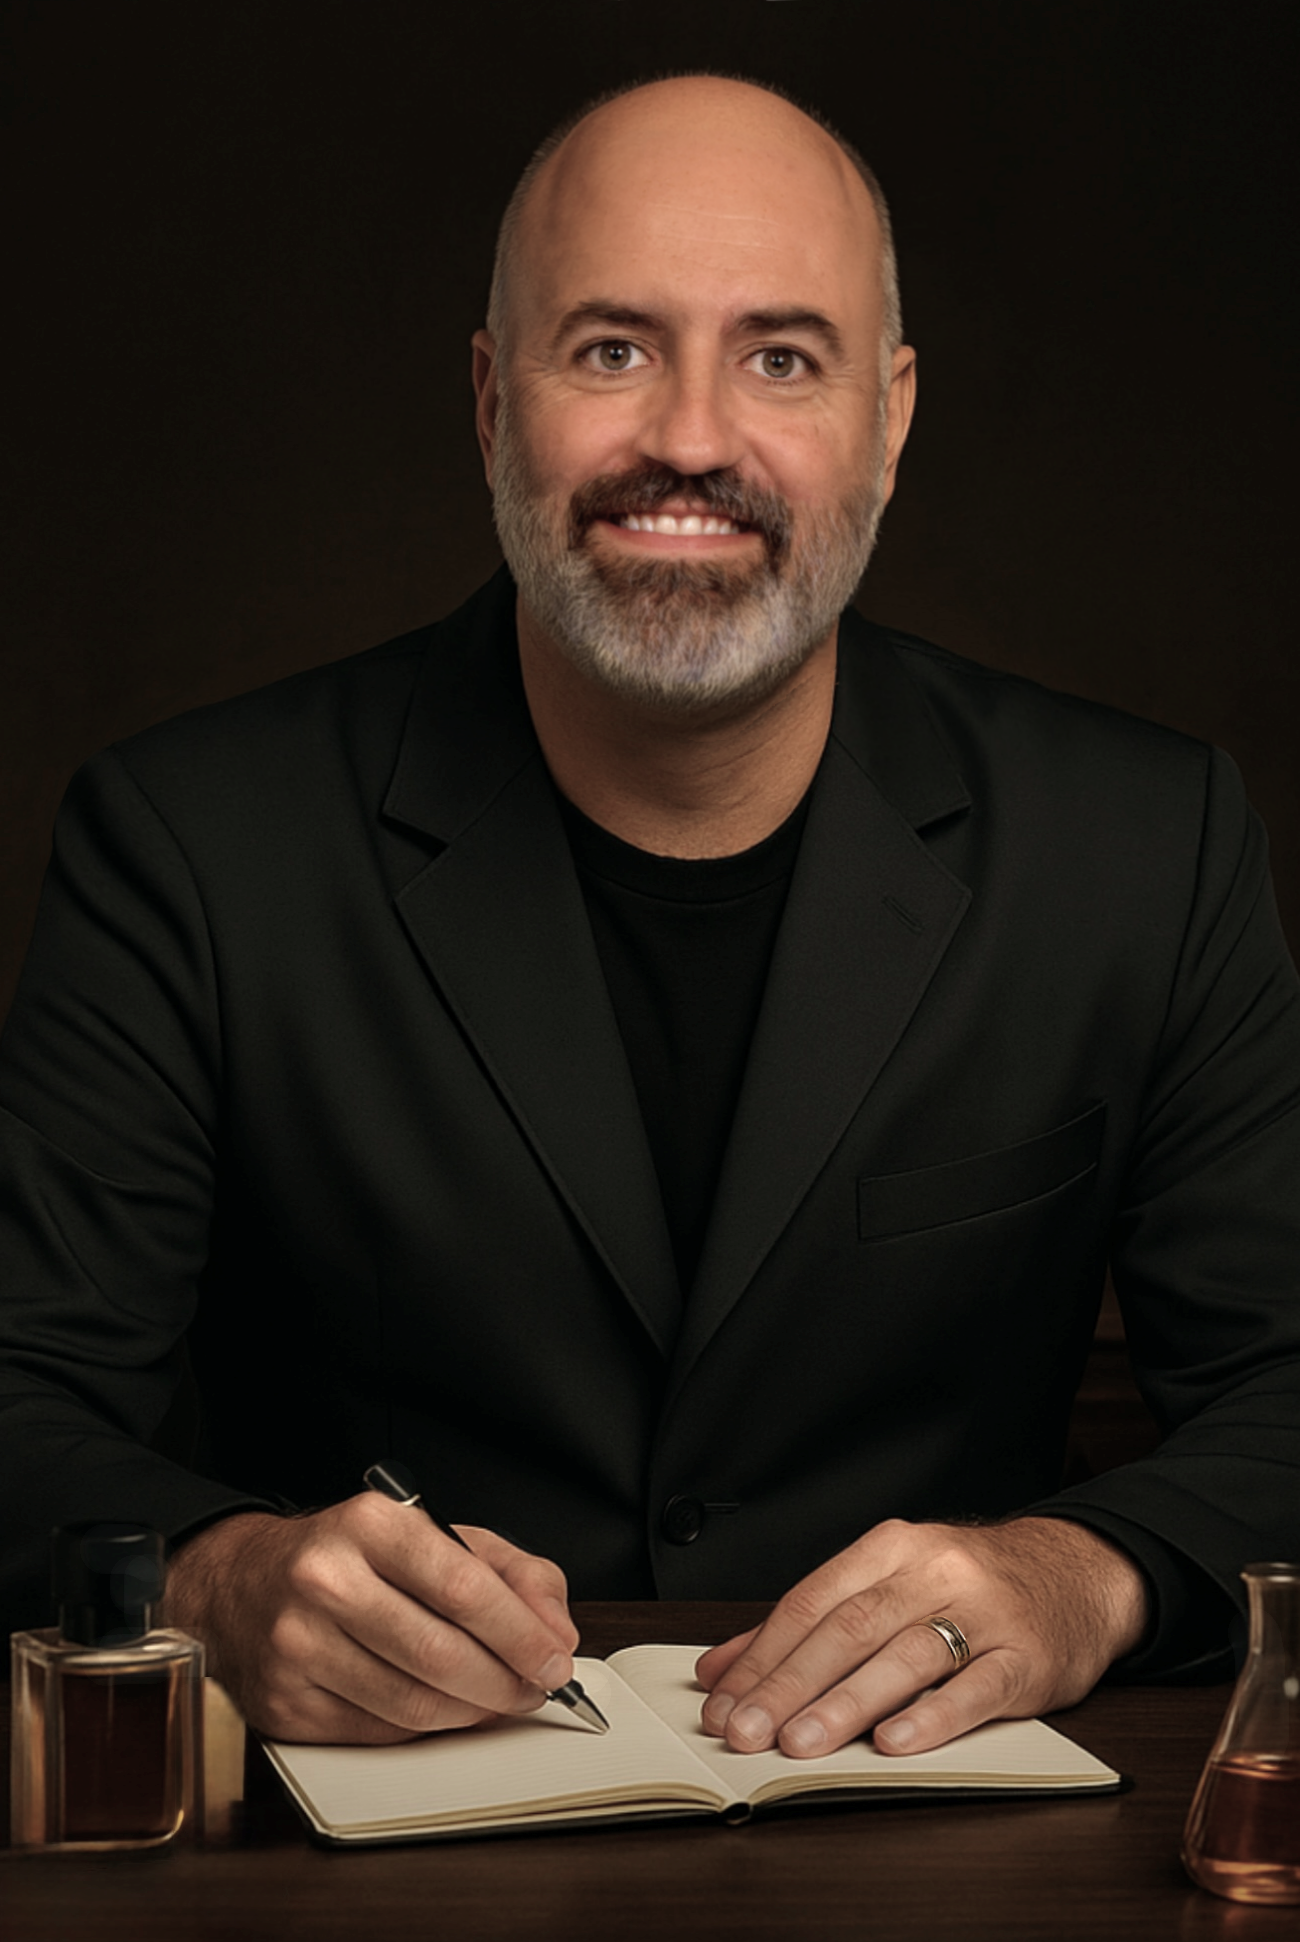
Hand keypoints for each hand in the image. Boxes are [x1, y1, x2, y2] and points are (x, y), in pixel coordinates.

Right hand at [163, 1495, 578, 1742]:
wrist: (240, 1585)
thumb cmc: (347, 1557)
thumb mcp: (429, 1534)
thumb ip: (507, 1571)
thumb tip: (555, 1629)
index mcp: (369, 1524)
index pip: (462, 1585)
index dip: (520, 1632)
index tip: (555, 1658)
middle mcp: (325, 1580)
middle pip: (440, 1653)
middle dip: (506, 1680)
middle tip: (537, 1687)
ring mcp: (298, 1646)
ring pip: (413, 1702)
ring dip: (473, 1711)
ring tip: (499, 1699)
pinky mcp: (285, 1704)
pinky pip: (381, 1731)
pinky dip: (427, 1727)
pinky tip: (445, 1708)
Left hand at [695, 1516, 1149, 1758]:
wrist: (1075, 1573)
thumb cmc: (967, 1585)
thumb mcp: (890, 1581)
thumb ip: (808, 1624)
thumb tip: (721, 1667)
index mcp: (891, 1548)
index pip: (812, 1601)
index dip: (763, 1654)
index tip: (723, 1702)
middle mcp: (935, 1571)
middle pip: (850, 1628)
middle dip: (791, 1684)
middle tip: (747, 1730)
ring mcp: (984, 1613)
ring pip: (906, 1656)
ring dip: (847, 1702)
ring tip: (802, 1743)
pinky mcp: (1028, 1656)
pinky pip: (977, 1687)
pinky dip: (933, 1717)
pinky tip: (895, 1743)